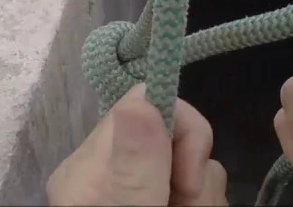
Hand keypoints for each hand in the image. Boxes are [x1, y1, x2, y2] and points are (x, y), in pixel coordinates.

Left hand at [47, 83, 227, 205]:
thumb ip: (136, 163)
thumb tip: (141, 97)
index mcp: (88, 165)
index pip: (144, 100)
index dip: (183, 128)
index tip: (189, 179)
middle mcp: (105, 171)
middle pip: (172, 134)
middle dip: (196, 170)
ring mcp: (127, 190)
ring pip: (189, 163)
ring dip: (204, 193)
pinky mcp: (149, 200)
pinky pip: (192, 186)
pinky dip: (201, 201)